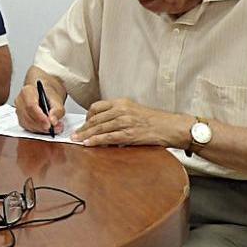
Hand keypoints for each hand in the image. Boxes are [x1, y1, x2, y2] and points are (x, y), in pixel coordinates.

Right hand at [13, 84, 63, 133]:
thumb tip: (53, 121)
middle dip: (42, 125)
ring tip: (54, 129)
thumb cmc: (49, 95)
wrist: (46, 95)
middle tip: (54, 129)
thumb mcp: (57, 100)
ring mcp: (18, 111)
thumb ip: (57, 110)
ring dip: (41, 129)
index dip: (40, 117)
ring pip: (27, 124)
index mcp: (27, 91)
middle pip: (28, 117)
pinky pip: (27, 128)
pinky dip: (38, 130)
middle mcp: (20, 101)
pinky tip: (47, 128)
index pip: (30, 106)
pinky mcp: (20, 119)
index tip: (49, 124)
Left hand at [76, 98, 190, 146]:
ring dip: (85, 135)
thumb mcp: (135, 111)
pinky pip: (108, 138)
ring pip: (99, 128)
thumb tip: (104, 125)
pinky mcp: (129, 134)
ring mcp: (125, 122)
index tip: (83, 123)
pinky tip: (89, 144)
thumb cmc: (156, 120)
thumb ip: (119, 115)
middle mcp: (121, 110)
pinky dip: (96, 141)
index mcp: (122, 103)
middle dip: (83, 127)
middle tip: (75, 134)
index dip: (87, 116)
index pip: (97, 107)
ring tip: (77, 140)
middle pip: (95, 118)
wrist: (172, 126)